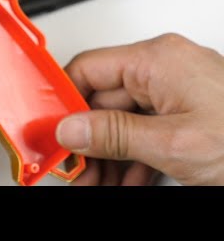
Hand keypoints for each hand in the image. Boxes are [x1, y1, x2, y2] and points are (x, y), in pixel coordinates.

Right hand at [56, 33, 223, 184]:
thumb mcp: (174, 144)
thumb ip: (115, 135)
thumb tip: (71, 129)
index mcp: (158, 60)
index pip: (87, 69)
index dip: (64, 101)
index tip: (51, 130)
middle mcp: (166, 68)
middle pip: (102, 100)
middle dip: (86, 139)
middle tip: (75, 170)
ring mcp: (178, 89)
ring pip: (122, 118)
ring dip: (107, 153)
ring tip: (97, 180)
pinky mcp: (189, 110)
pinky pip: (145, 127)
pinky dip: (133, 154)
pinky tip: (125, 177)